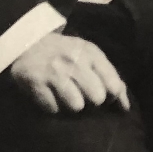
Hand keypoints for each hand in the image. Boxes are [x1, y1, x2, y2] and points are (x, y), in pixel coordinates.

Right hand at [9, 31, 130, 114]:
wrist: (27, 42)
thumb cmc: (66, 53)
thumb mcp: (90, 56)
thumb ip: (110, 77)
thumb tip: (125, 107)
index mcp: (91, 53)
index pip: (114, 85)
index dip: (112, 97)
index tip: (105, 98)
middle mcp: (75, 61)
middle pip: (97, 98)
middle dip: (92, 102)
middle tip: (83, 96)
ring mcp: (55, 72)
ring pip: (76, 105)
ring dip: (71, 105)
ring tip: (66, 97)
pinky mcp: (36, 83)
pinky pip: (53, 109)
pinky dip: (53, 107)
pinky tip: (50, 96)